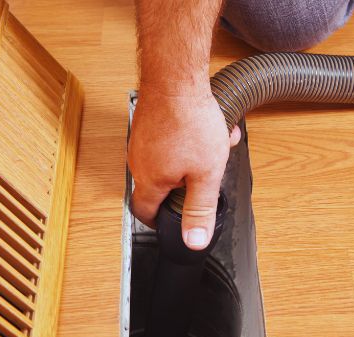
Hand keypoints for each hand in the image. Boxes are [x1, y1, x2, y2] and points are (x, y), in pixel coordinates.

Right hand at [128, 83, 239, 249]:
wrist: (176, 77)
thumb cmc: (190, 121)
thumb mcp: (206, 175)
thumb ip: (199, 210)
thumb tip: (193, 242)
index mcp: (149, 180)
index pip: (144, 212)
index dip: (158, 222)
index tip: (169, 223)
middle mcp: (138, 161)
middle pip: (160, 185)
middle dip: (188, 184)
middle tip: (206, 177)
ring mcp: (141, 140)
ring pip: (169, 160)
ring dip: (194, 159)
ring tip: (215, 146)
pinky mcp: (148, 122)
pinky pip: (169, 139)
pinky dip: (189, 139)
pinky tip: (209, 128)